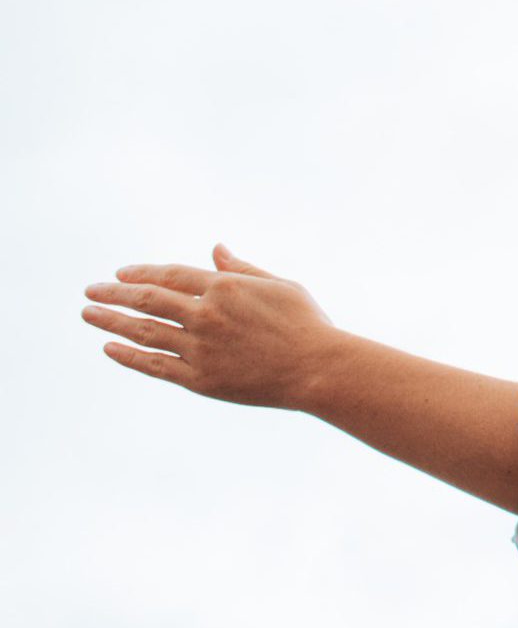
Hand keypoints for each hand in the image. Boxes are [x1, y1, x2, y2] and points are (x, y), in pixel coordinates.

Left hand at [84, 246, 355, 409]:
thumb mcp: (279, 285)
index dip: (141, 273)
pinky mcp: (200, 378)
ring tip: (89, 314)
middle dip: (113, 294)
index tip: (120, 274)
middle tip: (90, 291)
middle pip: (147, 299)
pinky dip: (129, 355)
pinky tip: (109, 347)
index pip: (170, 275)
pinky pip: (155, 365)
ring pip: (144, 331)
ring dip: (111, 321)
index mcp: (225, 287)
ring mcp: (200, 348)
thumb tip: (216, 249)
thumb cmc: (306, 324)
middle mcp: (206, 315)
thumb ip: (242, 269)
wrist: (319, 369)